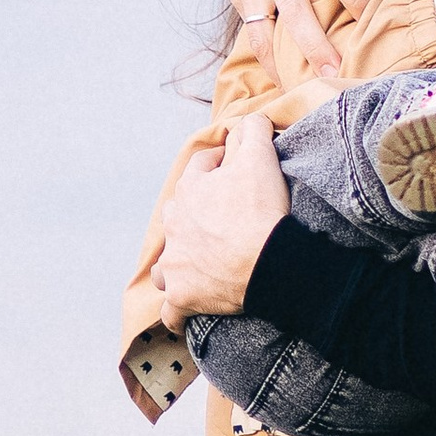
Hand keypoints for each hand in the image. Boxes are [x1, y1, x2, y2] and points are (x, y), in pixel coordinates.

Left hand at [155, 115, 290, 322]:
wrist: (268, 263)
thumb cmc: (261, 211)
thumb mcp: (260, 157)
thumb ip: (252, 131)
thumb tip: (247, 121)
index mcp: (189, 191)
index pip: (201, 168)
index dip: (221, 164)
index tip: (235, 169)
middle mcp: (174, 227)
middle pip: (178, 216)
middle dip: (194, 216)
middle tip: (222, 222)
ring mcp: (175, 264)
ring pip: (166, 265)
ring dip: (177, 265)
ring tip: (196, 268)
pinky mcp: (182, 297)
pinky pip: (172, 310)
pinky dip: (176, 312)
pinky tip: (183, 313)